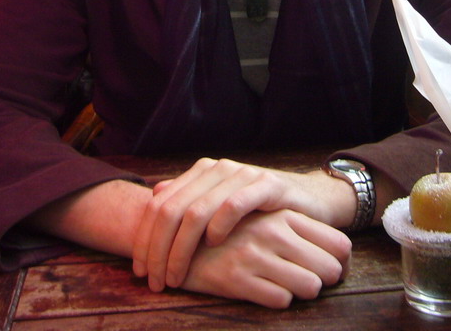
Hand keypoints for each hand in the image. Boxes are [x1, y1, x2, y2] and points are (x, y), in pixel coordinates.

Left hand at [132, 157, 356, 291]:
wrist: (309, 200)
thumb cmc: (261, 210)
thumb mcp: (221, 205)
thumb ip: (189, 199)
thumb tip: (154, 196)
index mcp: (201, 173)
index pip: (159, 205)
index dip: (144, 239)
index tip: (141, 271)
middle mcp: (217, 169)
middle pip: (171, 210)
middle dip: (157, 250)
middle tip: (156, 280)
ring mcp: (241, 175)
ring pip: (196, 211)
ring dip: (181, 249)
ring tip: (177, 275)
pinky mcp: (266, 185)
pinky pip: (233, 205)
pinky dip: (218, 227)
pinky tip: (213, 246)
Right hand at [178, 209, 350, 308]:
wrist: (178, 236)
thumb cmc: (230, 233)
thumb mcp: (265, 219)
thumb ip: (297, 229)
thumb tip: (341, 256)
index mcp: (283, 214)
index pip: (340, 243)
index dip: (344, 263)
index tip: (337, 271)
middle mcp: (273, 231)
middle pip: (331, 268)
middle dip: (327, 282)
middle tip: (314, 284)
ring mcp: (256, 254)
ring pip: (310, 286)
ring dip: (303, 292)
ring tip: (291, 289)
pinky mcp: (237, 278)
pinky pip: (280, 300)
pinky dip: (278, 300)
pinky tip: (266, 292)